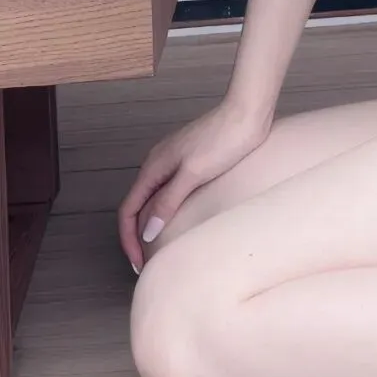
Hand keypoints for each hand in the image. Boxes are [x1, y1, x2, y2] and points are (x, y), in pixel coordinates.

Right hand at [119, 99, 274, 271]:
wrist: (247, 113)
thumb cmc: (223, 140)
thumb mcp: (193, 174)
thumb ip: (168, 201)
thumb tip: (146, 232)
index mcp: (154, 165)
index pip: (128, 209)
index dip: (129, 239)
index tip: (139, 263)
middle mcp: (158, 163)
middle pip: (137, 205)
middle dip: (136, 235)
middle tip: (147, 263)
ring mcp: (174, 161)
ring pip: (152, 198)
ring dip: (150, 224)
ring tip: (159, 249)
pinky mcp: (190, 161)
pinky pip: (168, 191)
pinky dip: (165, 211)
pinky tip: (178, 222)